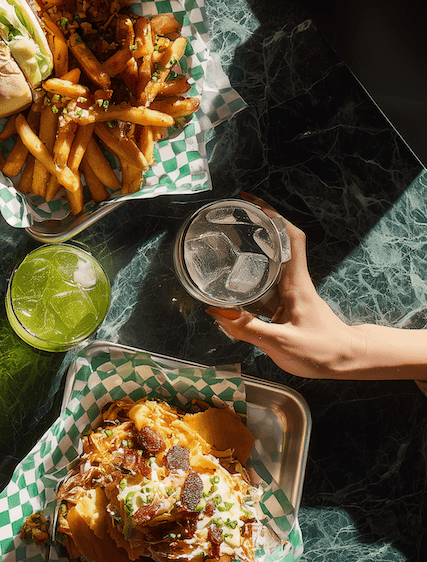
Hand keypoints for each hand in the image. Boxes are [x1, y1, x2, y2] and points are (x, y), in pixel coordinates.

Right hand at [205, 194, 362, 378]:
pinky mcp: (285, 306)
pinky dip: (247, 279)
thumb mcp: (281, 343)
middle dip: (256, 225)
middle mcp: (293, 282)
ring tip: (224, 243)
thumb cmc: (322, 351)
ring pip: (268, 265)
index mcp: (296, 283)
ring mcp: (289, 293)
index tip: (250, 201)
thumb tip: (215, 312)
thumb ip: (247, 329)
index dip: (272, 215)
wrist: (347, 361)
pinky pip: (263, 286)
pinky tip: (231, 284)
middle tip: (230, 216)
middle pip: (277, 244)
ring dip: (249, 251)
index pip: (290, 238)